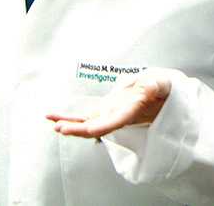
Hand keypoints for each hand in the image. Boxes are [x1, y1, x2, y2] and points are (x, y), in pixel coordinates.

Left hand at [46, 72, 171, 138]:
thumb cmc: (163, 88)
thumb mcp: (161, 83)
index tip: (85, 130)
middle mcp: (118, 117)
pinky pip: (85, 116)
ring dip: (69, 123)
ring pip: (86, 123)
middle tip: (59, 128)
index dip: (97, 128)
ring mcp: (109, 114)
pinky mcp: (105, 110)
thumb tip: (151, 84)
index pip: (112, 123)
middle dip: (77, 129)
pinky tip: (54, 117)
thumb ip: (156, 85)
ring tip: (51, 120)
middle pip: (95, 127)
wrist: (163, 94)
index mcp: (131, 112)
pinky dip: (70, 116)